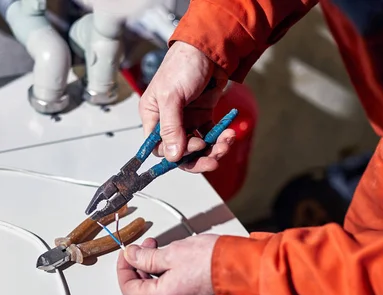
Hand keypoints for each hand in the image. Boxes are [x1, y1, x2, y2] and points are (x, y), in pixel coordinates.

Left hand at [116, 235, 218, 294]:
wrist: (242, 268)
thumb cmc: (212, 262)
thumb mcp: (172, 253)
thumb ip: (146, 256)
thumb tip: (132, 255)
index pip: (128, 288)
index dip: (123, 268)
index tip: (128, 252)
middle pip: (142, 290)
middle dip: (138, 266)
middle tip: (145, 247)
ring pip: (157, 289)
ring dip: (152, 269)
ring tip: (160, 249)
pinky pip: (172, 289)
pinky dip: (166, 274)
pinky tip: (172, 258)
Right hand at [139, 41, 234, 171]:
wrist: (209, 48)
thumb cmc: (183, 65)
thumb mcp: (172, 97)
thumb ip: (171, 128)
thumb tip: (171, 156)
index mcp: (153, 117)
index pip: (158, 148)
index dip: (175, 155)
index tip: (192, 150)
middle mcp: (168, 121)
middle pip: (180, 152)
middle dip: (198, 157)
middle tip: (214, 158)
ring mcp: (187, 119)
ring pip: (197, 146)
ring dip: (213, 149)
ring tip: (226, 142)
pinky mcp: (203, 115)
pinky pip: (210, 135)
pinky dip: (220, 138)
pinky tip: (229, 133)